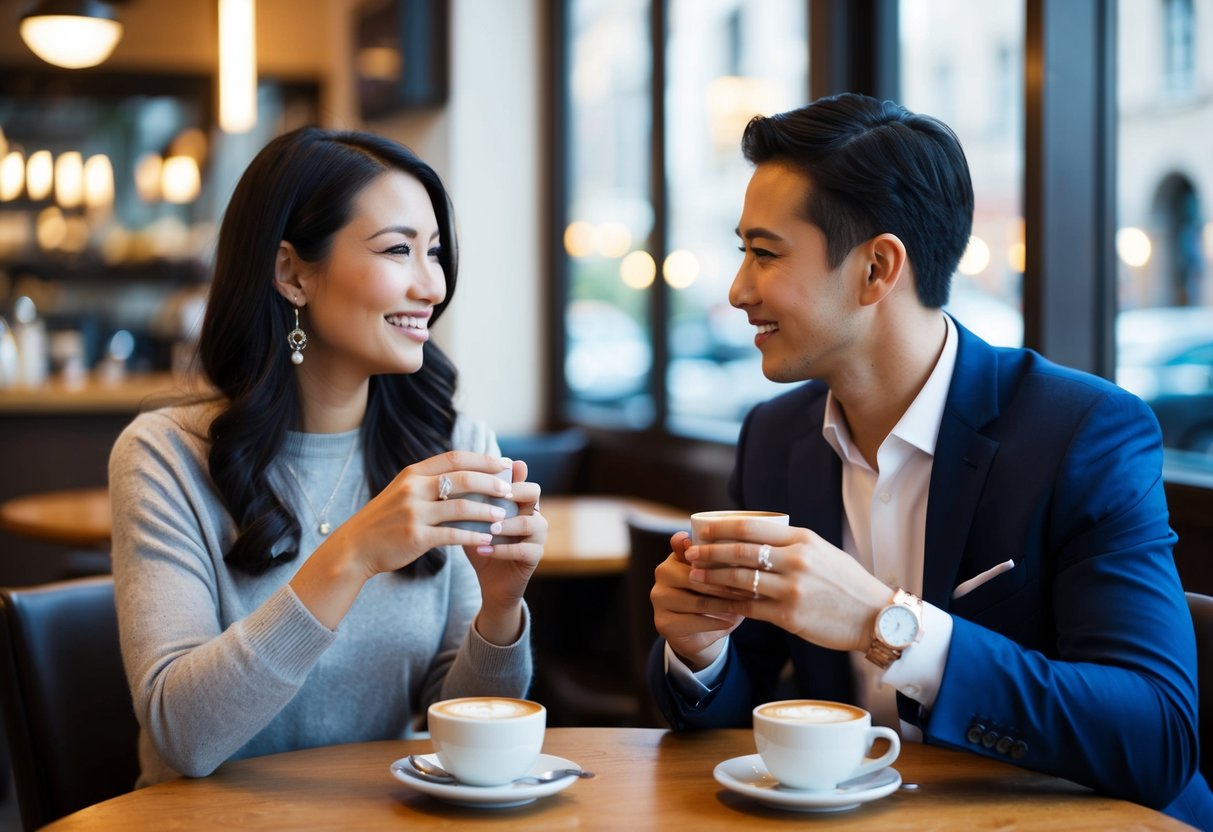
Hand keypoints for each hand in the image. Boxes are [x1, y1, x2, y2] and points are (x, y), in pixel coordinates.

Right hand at [329, 450, 517, 576]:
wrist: (355, 547)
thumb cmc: (385, 520)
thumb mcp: (403, 491)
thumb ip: (429, 481)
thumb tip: (466, 474)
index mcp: (412, 473)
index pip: (455, 458)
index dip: (483, 459)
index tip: (505, 464)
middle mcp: (413, 488)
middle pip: (463, 478)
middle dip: (491, 483)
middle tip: (510, 489)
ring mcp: (414, 513)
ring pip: (462, 507)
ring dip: (487, 511)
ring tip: (504, 515)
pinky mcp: (416, 537)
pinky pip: (454, 535)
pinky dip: (474, 536)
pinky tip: (487, 538)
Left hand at [464, 458, 545, 643]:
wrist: (491, 581)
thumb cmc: (481, 544)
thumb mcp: (473, 520)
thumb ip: (468, 501)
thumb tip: (445, 476)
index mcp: (519, 500)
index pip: (519, 476)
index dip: (505, 472)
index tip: (484, 471)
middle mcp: (533, 513)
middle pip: (534, 491)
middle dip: (514, 491)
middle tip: (493, 496)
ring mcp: (538, 535)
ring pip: (530, 522)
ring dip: (506, 524)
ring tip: (487, 528)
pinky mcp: (535, 556)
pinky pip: (524, 549)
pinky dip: (502, 549)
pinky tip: (482, 548)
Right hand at [651, 531, 743, 670]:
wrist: (698, 632)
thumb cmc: (712, 597)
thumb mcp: (718, 577)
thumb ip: (722, 561)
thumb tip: (744, 551)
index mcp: (675, 555)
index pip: (688, 547)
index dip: (710, 552)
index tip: (736, 559)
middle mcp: (662, 573)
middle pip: (697, 576)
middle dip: (726, 584)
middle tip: (750, 588)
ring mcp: (659, 598)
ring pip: (697, 601)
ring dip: (724, 605)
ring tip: (744, 605)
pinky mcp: (663, 622)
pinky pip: (693, 621)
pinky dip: (716, 622)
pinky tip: (731, 621)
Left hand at [682, 518, 891, 652]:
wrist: (876, 618)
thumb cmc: (847, 583)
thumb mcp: (822, 551)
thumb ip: (790, 544)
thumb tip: (753, 538)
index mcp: (803, 539)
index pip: (751, 526)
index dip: (720, 528)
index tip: (701, 529)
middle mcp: (796, 560)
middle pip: (740, 551)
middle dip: (709, 552)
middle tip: (689, 553)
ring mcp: (792, 589)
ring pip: (740, 580)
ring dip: (712, 578)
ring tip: (695, 576)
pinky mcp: (790, 617)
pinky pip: (750, 608)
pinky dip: (728, 604)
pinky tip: (715, 602)